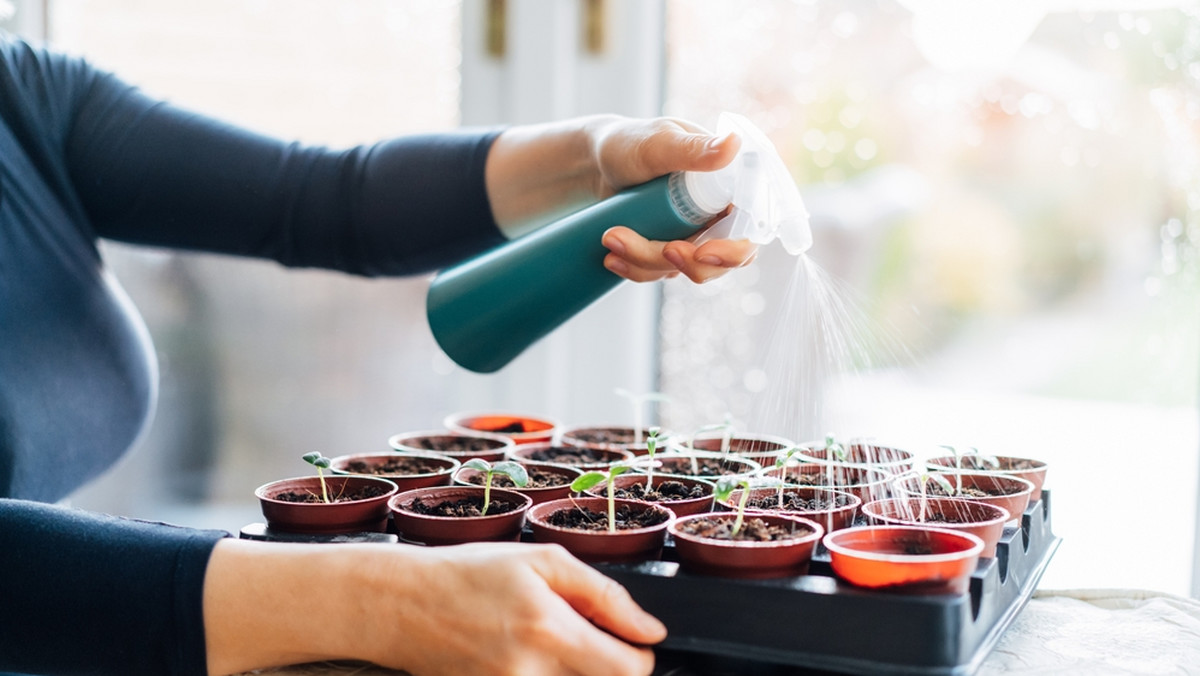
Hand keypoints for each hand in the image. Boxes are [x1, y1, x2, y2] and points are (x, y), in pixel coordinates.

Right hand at [368, 542, 664, 675]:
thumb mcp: (541, 561)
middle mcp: (531, 674)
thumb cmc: (469, 574)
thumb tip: (651, 629)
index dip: (640, 654)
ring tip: (546, 643)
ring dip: (576, 671)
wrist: (402, 606)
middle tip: (585, 638)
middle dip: (609, 665)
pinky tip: (526, 656)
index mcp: (549, 632)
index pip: (630, 670)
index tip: (628, 638)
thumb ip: (604, 595)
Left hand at [485, 115, 757, 283]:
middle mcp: (716, 214)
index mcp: (729, 186)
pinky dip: (635, 269)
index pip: (749, 231)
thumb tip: (733, 144)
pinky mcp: (667, 249)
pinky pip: (658, 272)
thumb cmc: (627, 143)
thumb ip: (694, 149)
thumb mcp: (659, 144)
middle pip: (719, 262)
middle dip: (686, 263)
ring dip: (646, 262)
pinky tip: (612, 257)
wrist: (591, 163)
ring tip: (610, 238)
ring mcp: (692, 234)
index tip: (701, 253)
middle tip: (660, 250)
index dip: (732, 251)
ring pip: (682, 269)